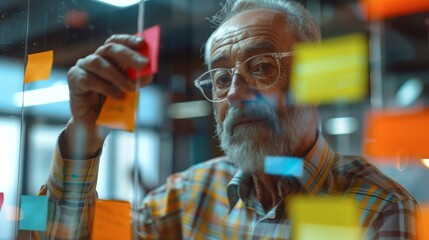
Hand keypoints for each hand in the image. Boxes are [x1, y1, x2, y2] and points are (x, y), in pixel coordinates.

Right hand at [63, 34, 151, 157]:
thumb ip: (137, 80)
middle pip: (109, 49)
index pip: (116, 41)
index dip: (128, 40)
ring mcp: (82, 68)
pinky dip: (106, 87)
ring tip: (131, 88)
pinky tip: (117, 96)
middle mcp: (94, 58)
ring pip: (98, 63)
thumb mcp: (129, 92)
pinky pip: (89, 79)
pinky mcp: (74, 80)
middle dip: (129, 55)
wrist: (96, 125)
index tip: (142, 43)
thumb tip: (149, 73)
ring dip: (118, 76)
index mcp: (108, 58)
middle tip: (144, 64)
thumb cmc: (113, 105)